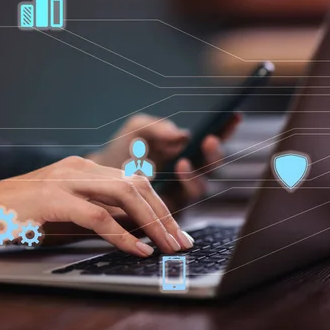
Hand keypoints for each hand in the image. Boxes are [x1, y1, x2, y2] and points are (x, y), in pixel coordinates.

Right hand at [0, 156, 193, 255]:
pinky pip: (99, 216)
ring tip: (168, 246)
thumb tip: (131, 226)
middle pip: (137, 186)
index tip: (174, 231)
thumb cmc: (13, 215)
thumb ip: (94, 212)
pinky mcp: (53, 199)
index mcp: (81, 168)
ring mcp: (66, 181)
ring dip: (152, 223)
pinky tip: (139, 250)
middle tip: (180, 241)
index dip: (158, 206)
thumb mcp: (61, 210)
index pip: (132, 181)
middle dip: (164, 215)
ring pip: (125, 196)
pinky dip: (124, 235)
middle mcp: (78, 168)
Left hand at [87, 113, 241, 205]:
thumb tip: (182, 135)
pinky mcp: (166, 212)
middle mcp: (188, 172)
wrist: (96, 177)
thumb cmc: (122, 151)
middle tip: (208, 141)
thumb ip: (158, 127)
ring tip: (181, 163)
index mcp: (185, 150)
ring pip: (198, 188)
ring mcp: (179, 192)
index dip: (226, 129)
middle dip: (213, 154)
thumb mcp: (137, 129)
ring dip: (194, 176)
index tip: (233, 116)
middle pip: (211, 166)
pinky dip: (175, 195)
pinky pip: (178, 207)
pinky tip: (162, 183)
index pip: (212, 140)